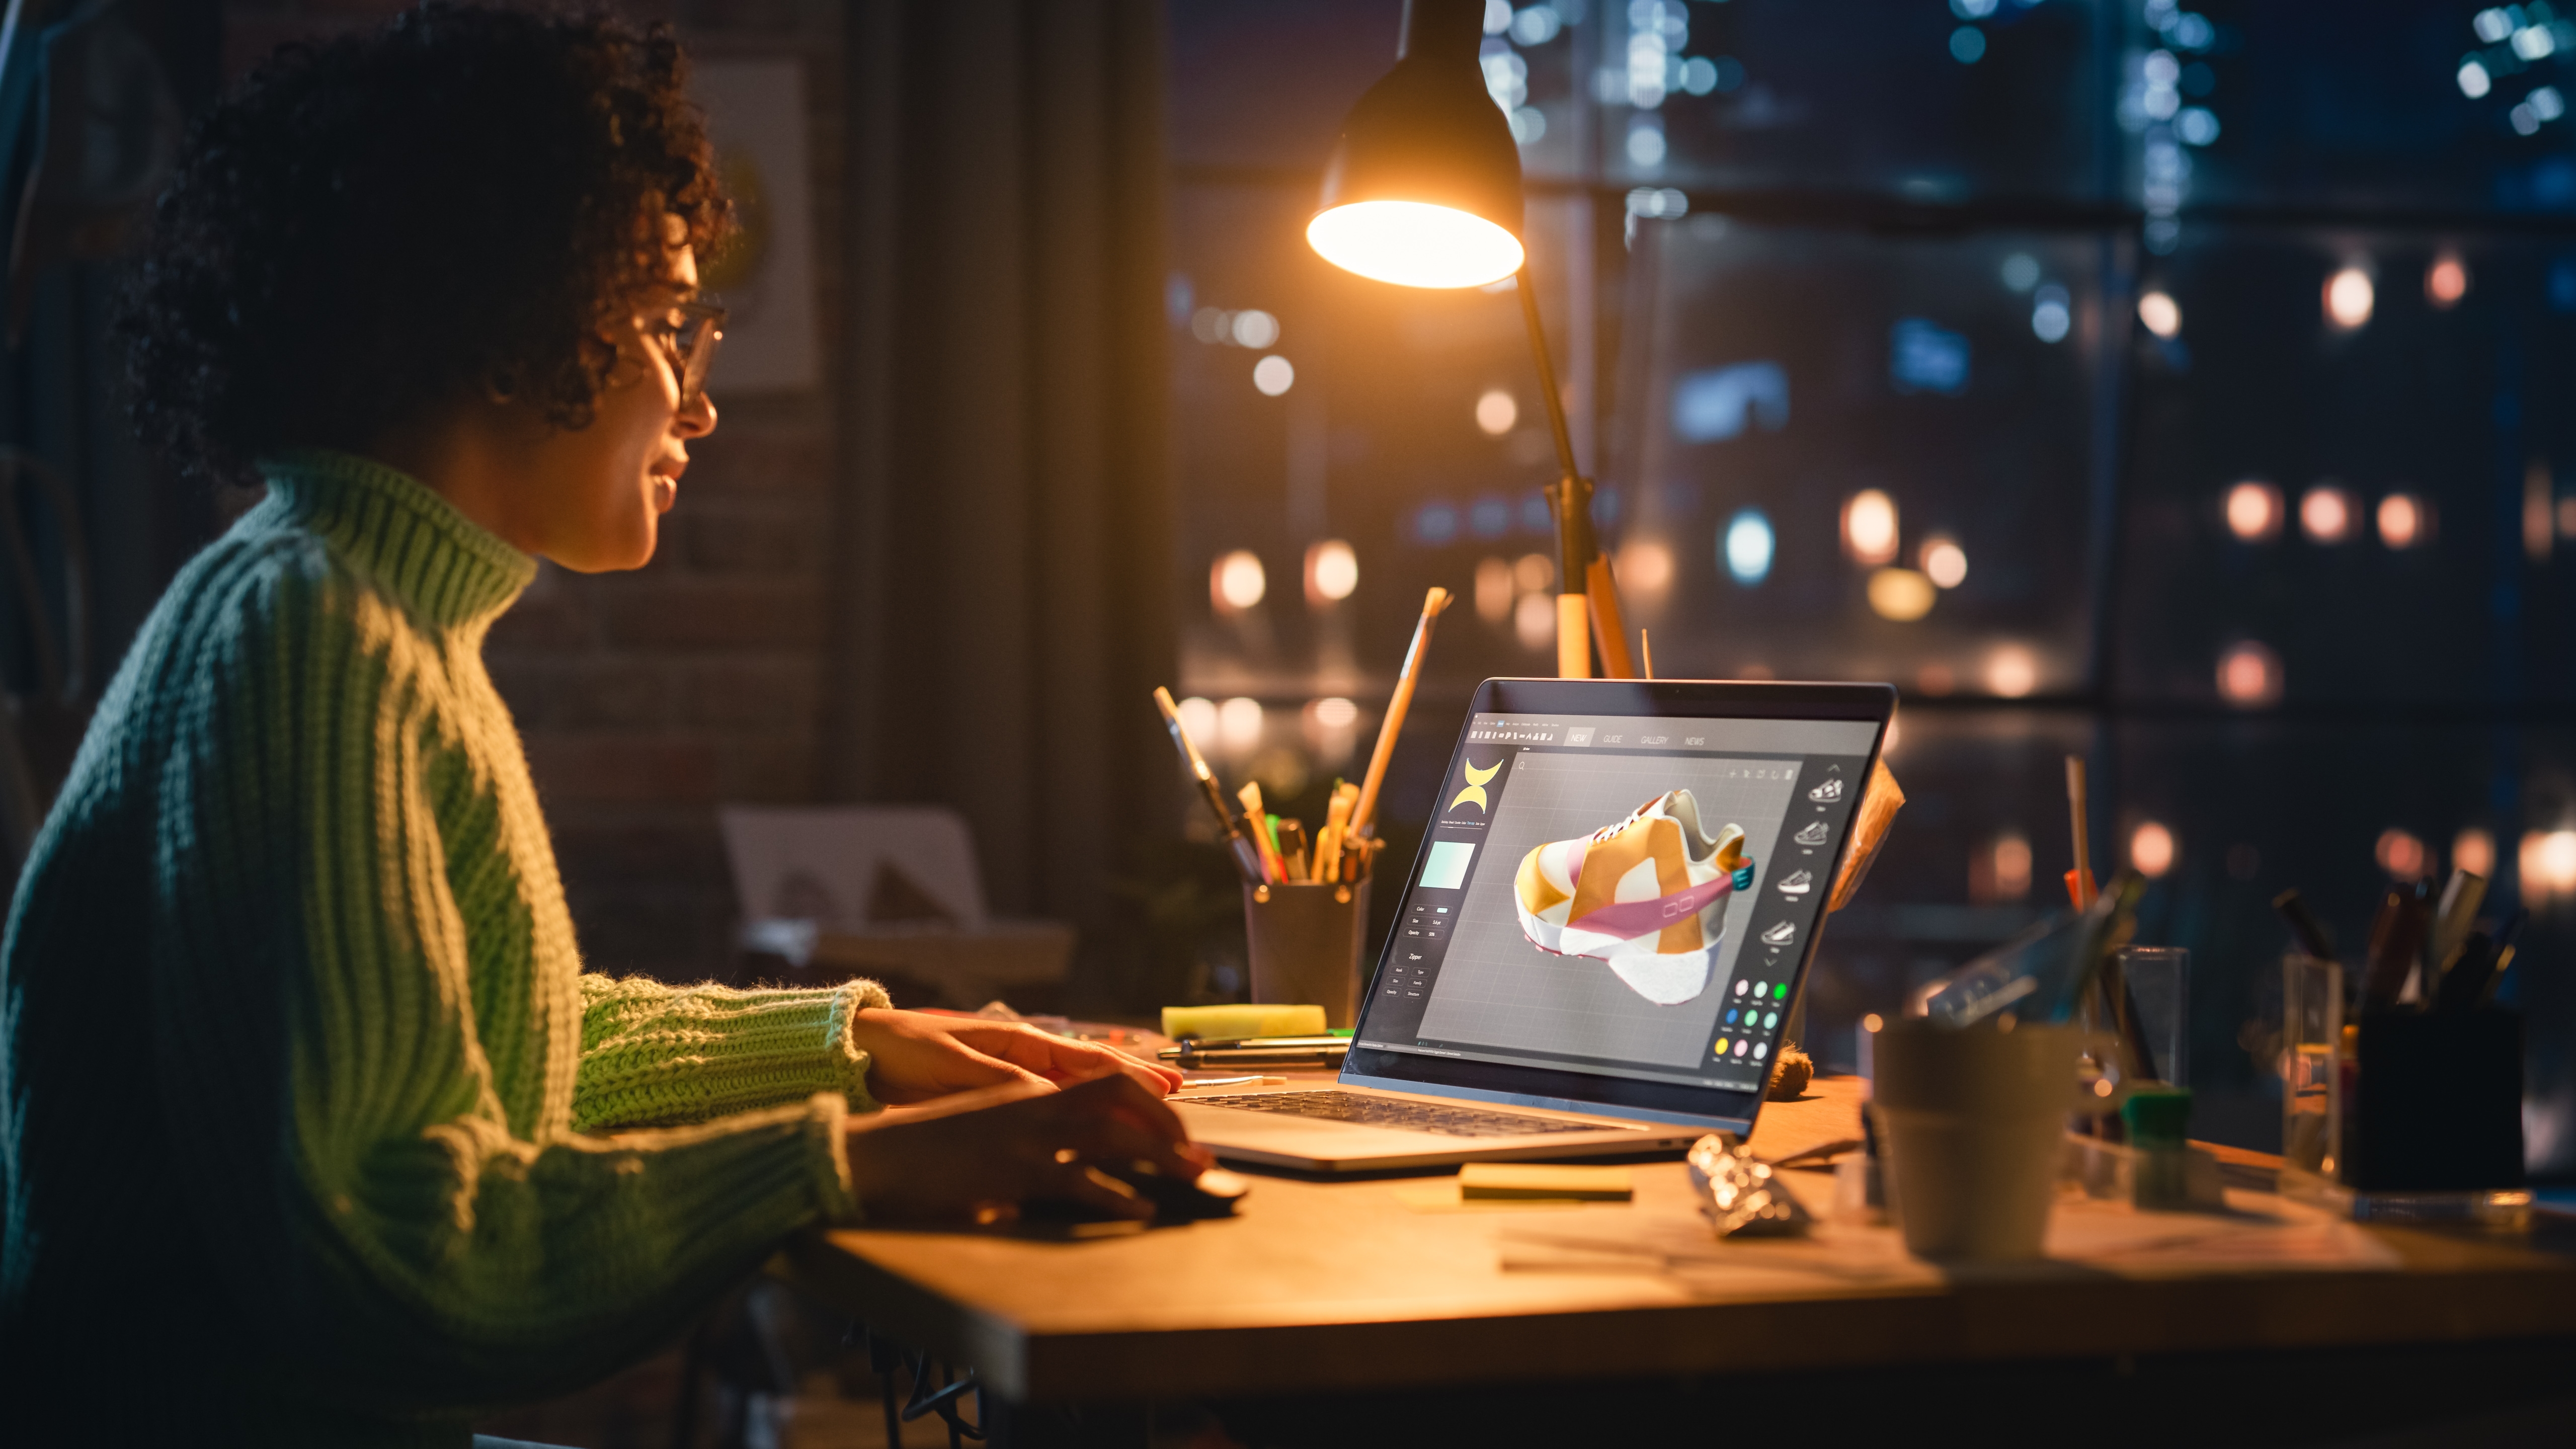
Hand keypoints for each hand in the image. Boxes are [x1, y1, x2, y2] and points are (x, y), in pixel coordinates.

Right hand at [843, 1073, 1212, 1222]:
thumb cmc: (926, 1147)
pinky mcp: (1012, 1172)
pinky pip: (1078, 1181)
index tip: (1177, 1122)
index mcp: (1027, 1092)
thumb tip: (1062, 1154)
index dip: (1146, 1100)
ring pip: (1111, 1136)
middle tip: (1201, 1156)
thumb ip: (1026, 1133)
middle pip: (1119, 1101)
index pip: (1102, 1083)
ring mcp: (1025, 1138)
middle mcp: (1032, 1105)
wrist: (876, 1155)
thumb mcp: (984, 1128)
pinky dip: (1115, 1195)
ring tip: (1191, 1176)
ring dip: (1159, 1156)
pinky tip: (1140, 1207)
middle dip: (1167, 1126)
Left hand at [848, 1007, 1184, 1104]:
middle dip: (1137, 1091)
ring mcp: (1015, 1082)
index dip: (1129, 1075)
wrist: (861, 1054)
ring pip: (1078, 1096)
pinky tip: (1100, 1136)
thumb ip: (1000, 1080)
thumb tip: (1048, 1096)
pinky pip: (1049, 1112)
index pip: (1086, 1060)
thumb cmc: (903, 1049)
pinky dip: (1079, 1121)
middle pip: (1093, 1077)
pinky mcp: (998, 1103)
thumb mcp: (951, 1062)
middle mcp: (1025, 1060)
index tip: (1165, 1088)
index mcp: (1018, 1042)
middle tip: (1178, 1106)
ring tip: (1156, 1120)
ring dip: (1116, 1107)